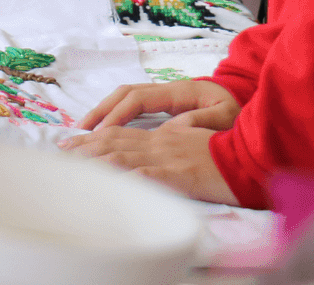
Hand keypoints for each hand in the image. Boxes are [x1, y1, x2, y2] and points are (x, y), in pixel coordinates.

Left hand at [59, 123, 238, 205]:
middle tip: (61, 152)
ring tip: (72, 164)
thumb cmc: (227, 153)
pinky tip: (107, 181)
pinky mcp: (178, 175)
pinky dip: (124, 177)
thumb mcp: (195, 141)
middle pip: (114, 140)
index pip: (121, 132)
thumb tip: (154, 147)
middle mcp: (160, 142)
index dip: (94, 135)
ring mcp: (167, 157)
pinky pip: (146, 175)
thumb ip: (173, 141)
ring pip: (122, 154)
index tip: (73, 141)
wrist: (252, 158)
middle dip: (84, 146)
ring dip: (93, 159)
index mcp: (163, 135)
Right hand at [75, 78, 239, 131]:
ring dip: (103, 112)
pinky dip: (113, 114)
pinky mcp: (162, 104)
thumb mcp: (228, 115)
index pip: (138, 100)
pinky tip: (104, 130)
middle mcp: (164, 90)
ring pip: (124, 98)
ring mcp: (161, 95)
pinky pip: (130, 105)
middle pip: (124, 94)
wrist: (243, 96)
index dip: (118, 114)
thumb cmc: (236, 108)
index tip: (102, 132)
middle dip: (101, 111)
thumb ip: (204, 120)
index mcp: (177, 92)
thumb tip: (175, 127)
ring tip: (85, 131)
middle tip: (81, 131)